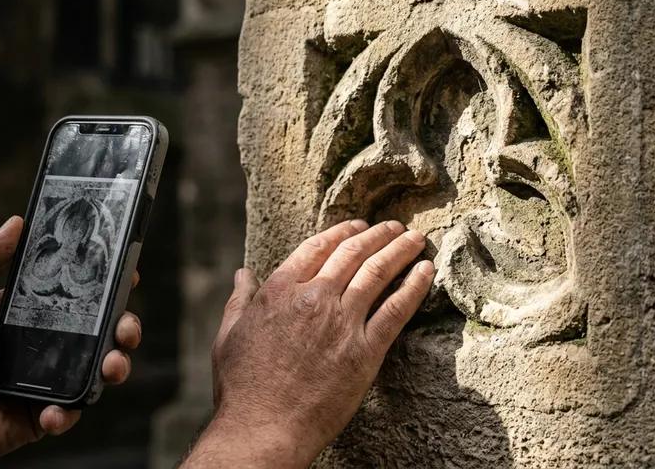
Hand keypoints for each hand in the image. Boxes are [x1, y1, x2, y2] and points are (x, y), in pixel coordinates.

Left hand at [0, 216, 142, 467]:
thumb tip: (16, 221)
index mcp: (37, 313)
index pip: (84, 294)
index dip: (111, 285)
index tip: (129, 273)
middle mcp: (53, 344)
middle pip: (106, 331)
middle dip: (127, 327)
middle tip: (125, 327)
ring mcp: (54, 379)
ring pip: (102, 370)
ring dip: (116, 366)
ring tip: (110, 366)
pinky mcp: (47, 413)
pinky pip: (72, 411)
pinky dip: (69, 411)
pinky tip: (54, 410)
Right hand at [185, 220, 434, 467]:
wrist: (264, 428)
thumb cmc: (242, 387)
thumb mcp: (228, 336)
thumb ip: (239, 301)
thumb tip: (242, 274)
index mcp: (279, 291)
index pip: (317, 247)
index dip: (341, 232)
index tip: (357, 226)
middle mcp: (313, 298)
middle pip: (352, 253)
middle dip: (377, 235)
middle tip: (395, 226)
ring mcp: (341, 323)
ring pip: (377, 273)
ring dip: (400, 250)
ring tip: (416, 239)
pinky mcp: (365, 351)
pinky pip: (396, 310)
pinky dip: (414, 286)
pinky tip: (426, 271)